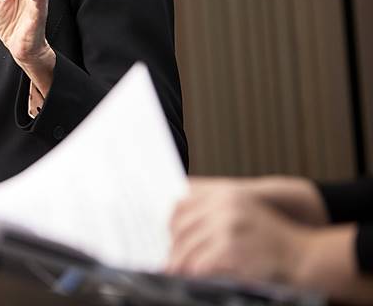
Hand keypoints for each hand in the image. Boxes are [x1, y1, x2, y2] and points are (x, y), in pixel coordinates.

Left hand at [167, 179, 308, 282]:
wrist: (305, 255)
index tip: (169, 239)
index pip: (181, 206)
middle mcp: (223, 207)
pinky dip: (193, 274)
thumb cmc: (273, 238)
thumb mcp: (245, 212)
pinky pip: (200, 264)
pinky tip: (192, 279)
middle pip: (181, 228)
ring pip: (188, 248)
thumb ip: (214, 213)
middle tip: (170, 262)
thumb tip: (178, 228)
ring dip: (180, 264)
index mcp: (224, 195)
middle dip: (174, 248)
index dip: (170, 225)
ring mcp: (227, 227)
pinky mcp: (231, 249)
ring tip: (176, 273)